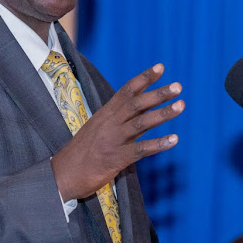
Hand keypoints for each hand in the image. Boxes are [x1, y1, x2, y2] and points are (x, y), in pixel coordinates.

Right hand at [50, 63, 183, 200]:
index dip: (144, 78)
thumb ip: (116, 120)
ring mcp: (113, 140)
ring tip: (180, 106)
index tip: (161, 67)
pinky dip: (158, 144)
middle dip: (158, 94)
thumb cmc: (81, 152)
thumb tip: (137, 113)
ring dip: (162, 114)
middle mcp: (109, 123)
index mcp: (105, 114)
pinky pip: (140, 149)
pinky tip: (174, 140)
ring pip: (141, 122)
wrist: (61, 174)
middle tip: (178, 86)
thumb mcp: (96, 129)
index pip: (126, 91)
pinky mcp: (116, 158)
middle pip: (136, 103)